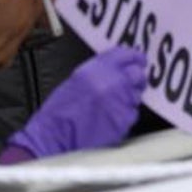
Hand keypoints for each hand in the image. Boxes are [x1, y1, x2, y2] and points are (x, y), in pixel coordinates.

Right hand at [7, 46, 146, 157]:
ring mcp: (119, 101)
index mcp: (96, 70)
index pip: (125, 54)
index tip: (138, 60)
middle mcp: (110, 82)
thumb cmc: (60, 112)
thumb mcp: (77, 80)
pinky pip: (132, 113)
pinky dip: (125, 115)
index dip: (134, 57)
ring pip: (136, 94)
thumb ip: (99, 71)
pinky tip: (109, 118)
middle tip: (131, 83)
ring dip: (129, 98)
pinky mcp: (123, 120)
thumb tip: (118, 67)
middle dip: (136, 78)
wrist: (53, 137)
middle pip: (137, 74)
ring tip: (111, 106)